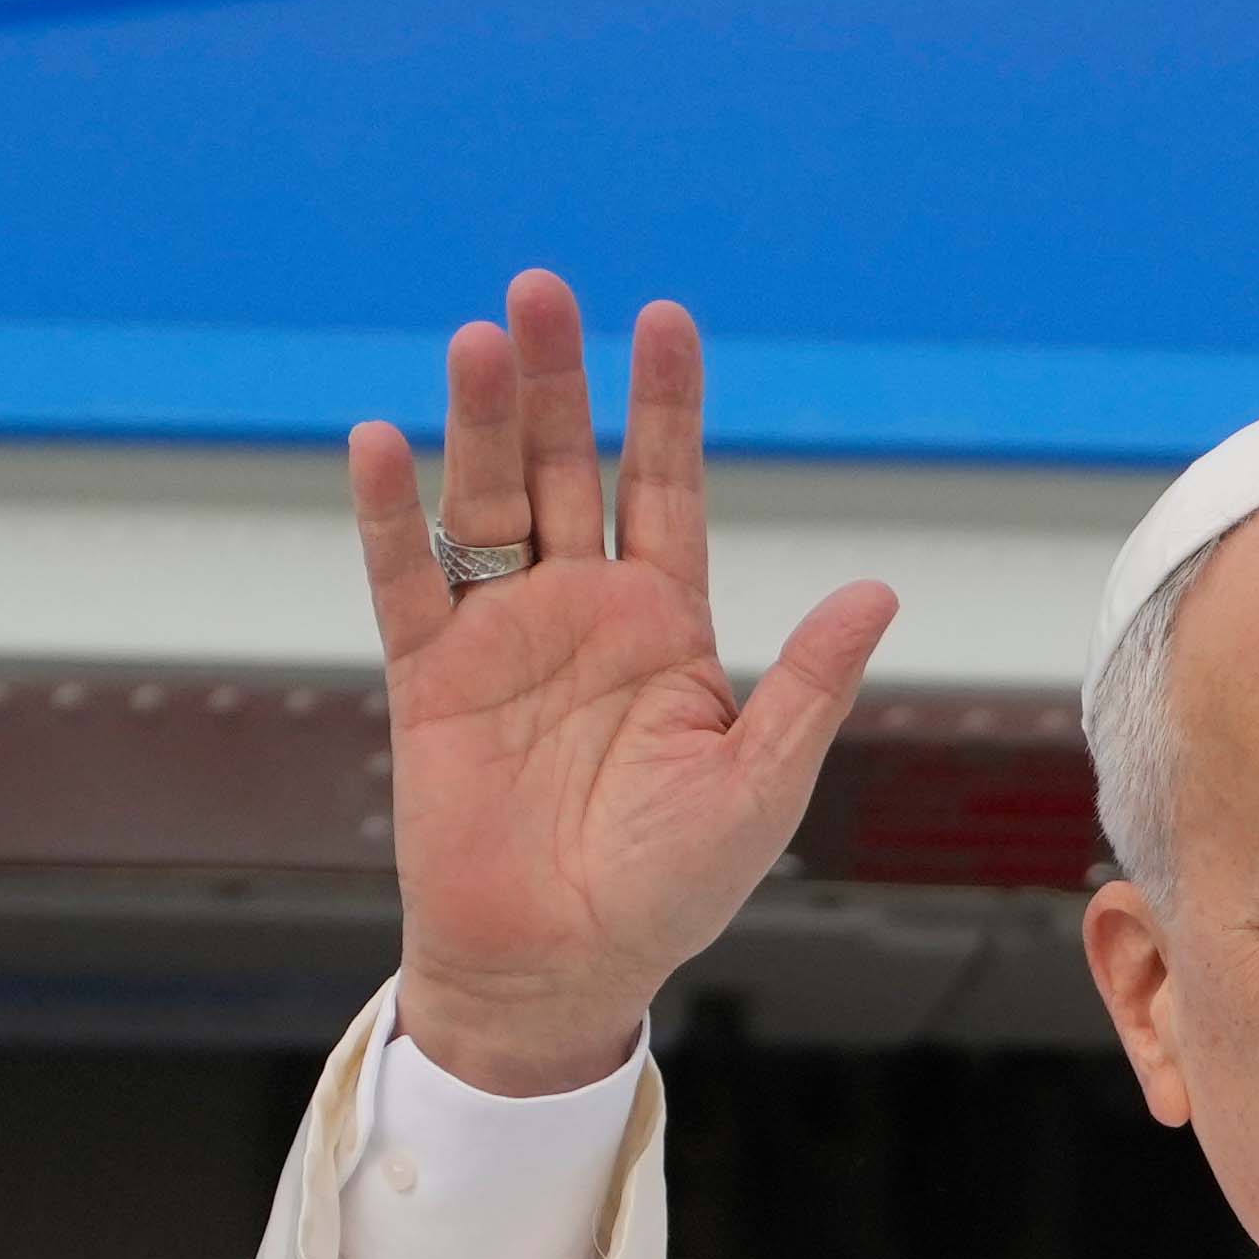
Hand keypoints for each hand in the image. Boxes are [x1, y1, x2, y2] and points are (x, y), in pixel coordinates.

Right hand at [351, 275, 896, 1098]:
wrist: (562, 969)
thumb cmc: (670, 890)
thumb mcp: (759, 787)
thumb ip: (810, 686)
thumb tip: (879, 590)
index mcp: (667, 623)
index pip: (665, 486)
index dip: (663, 405)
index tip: (664, 318)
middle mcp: (581, 610)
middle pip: (564, 466)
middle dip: (556, 381)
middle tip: (542, 288)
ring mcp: (502, 637)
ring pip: (486, 502)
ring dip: (479, 423)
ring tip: (478, 342)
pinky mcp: (431, 679)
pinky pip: (407, 581)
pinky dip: (390, 515)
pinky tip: (379, 442)